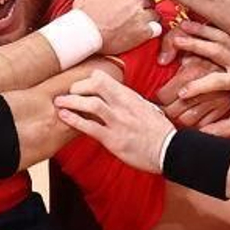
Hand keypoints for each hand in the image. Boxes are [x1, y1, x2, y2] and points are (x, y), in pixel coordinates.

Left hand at [53, 72, 173, 171]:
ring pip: (91, 104)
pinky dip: (74, 120)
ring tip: (59, 103)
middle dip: (77, 87)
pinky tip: (64, 117)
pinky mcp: (113, 139)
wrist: (170, 150)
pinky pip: (90, 127)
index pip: (104, 78)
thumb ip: (129, 101)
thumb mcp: (146, 108)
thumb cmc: (159, 132)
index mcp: (130, 97)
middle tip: (68, 93)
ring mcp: (118, 122)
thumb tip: (117, 96)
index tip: (81, 86)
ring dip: (71, 102)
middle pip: (95, 85)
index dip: (88, 80)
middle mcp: (124, 106)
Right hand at [71, 0, 161, 55]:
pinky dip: (151, 30)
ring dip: (147, 18)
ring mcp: (141, 16)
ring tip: (137, 23)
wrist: (85, 32)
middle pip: (147, 0)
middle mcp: (136, 0)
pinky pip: (156, 29)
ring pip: (154, 14)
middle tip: (131, 13)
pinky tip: (142, 32)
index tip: (127, 1)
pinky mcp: (143, 32)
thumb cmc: (84, 10)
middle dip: (141, 6)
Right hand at [163, 20, 229, 137]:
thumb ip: (220, 129)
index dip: (198, 87)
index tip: (181, 94)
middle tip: (176, 41)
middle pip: (217, 49)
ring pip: (220, 36)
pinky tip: (193, 25)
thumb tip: (197, 135)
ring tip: (181, 26)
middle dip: (196, 44)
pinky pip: (224, 34)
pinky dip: (208, 28)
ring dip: (200, 30)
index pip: (217, 81)